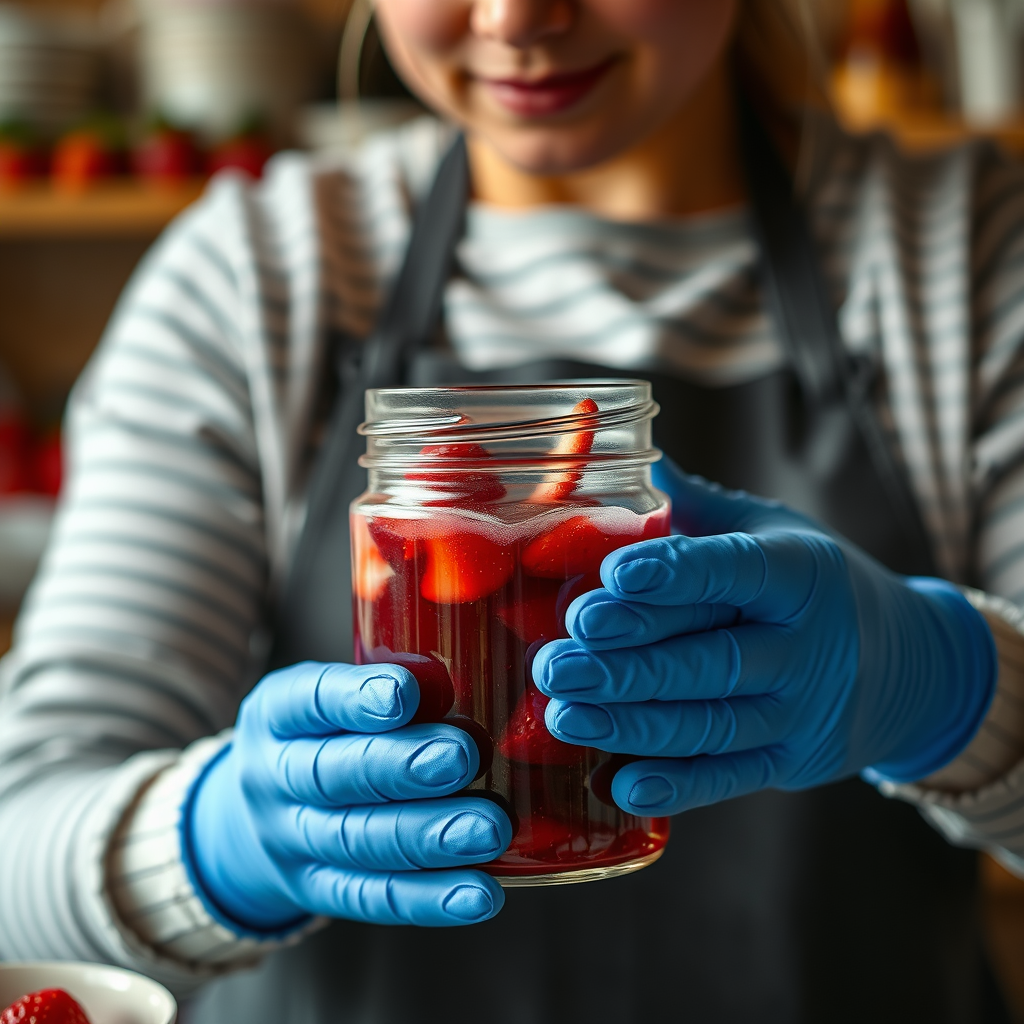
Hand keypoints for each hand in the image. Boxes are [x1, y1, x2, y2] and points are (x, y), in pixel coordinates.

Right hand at [184, 662, 510, 930]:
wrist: (259, 810)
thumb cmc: (328, 731)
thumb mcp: (336, 692)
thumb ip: (393, 685)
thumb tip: (470, 683)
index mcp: (276, 712)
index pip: (309, 700)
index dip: (355, 698)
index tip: (406, 692)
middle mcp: (273, 778)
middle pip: (333, 775)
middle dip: (402, 766)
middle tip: (462, 757)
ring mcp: (290, 842)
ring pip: (357, 841)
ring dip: (429, 837)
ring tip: (490, 827)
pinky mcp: (318, 891)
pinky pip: (373, 899)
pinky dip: (429, 898)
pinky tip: (480, 892)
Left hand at [533, 458, 996, 816]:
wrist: (904, 664)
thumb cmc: (812, 582)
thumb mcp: (772, 531)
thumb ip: (700, 508)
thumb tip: (640, 461)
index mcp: (799, 573)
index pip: (733, 571)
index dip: (674, 573)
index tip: (612, 575)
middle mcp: (805, 646)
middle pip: (709, 658)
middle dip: (626, 663)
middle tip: (556, 660)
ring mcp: (799, 712)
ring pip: (709, 723)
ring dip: (631, 723)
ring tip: (562, 713)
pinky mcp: (789, 762)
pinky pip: (728, 778)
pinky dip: (674, 786)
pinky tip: (619, 784)